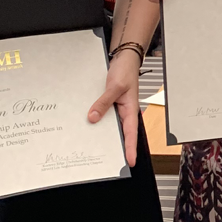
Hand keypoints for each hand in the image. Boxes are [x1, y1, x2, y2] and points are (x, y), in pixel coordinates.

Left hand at [88, 50, 141, 165]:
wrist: (124, 59)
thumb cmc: (126, 71)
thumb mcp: (114, 86)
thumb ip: (103, 102)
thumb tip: (93, 117)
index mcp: (131, 110)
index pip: (131, 133)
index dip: (131, 148)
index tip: (130, 161)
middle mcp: (125, 113)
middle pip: (122, 134)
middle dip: (118, 148)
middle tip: (112, 162)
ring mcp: (118, 110)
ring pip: (112, 126)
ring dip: (105, 135)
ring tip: (97, 149)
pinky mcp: (111, 105)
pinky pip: (105, 117)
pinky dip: (98, 122)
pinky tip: (91, 126)